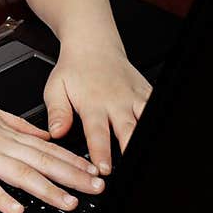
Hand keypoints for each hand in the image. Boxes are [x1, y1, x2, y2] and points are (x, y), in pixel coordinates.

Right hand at [0, 78, 105, 212]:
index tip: (94, 171)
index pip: (48, 148)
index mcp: (8, 133)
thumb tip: (44, 132)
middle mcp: (0, 144)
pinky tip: (16, 209)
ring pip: (21, 174)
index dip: (74, 161)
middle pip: (43, 162)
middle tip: (97, 188)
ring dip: (47, 189)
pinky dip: (1, 197)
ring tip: (69, 203)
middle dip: (72, 176)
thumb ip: (19, 124)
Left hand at [43, 43, 152, 174]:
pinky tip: (156, 129)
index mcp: (93, 104)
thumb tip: (56, 132)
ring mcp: (133, 97)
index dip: (101, 153)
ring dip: (144, 134)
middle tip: (128, 166)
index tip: (104, 168)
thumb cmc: (73, 69)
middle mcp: (116, 102)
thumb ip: (57, 112)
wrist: (92, 44)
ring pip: (145, 119)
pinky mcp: (145, 92)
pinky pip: (155, 104)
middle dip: (129, 150)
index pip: (97, 133)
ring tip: (145, 151)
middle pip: (127, 130)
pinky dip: (156, 116)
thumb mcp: (55, 88)